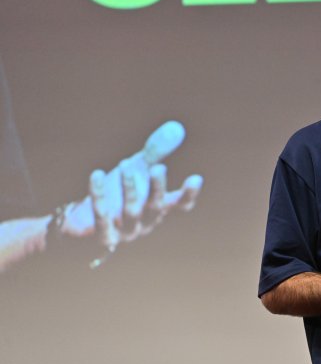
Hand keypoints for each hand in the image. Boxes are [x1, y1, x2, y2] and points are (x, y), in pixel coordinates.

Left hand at [59, 121, 202, 257]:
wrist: (81, 224)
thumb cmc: (116, 194)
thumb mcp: (138, 169)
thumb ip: (156, 151)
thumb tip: (176, 127)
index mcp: (158, 207)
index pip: (179, 205)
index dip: (188, 194)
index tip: (196, 178)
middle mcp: (145, 221)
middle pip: (156, 207)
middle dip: (157, 188)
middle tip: (158, 167)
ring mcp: (124, 231)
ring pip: (131, 211)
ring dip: (130, 188)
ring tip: (124, 164)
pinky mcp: (102, 236)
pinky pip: (101, 215)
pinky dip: (99, 195)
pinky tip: (95, 174)